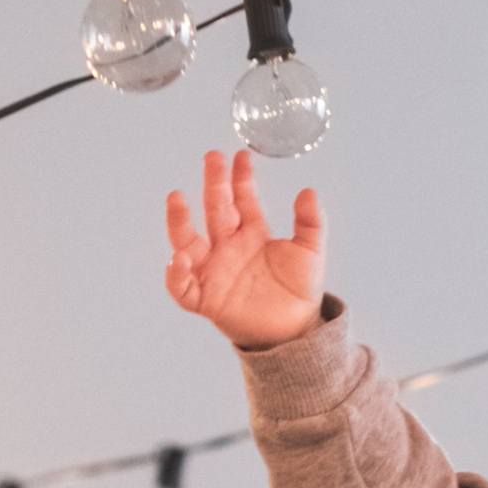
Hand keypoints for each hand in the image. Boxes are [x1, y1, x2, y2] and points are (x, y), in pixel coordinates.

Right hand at [163, 148, 326, 348]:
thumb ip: (311, 222)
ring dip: (179, 221)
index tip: (241, 156)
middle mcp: (228, 247)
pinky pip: (183, 288)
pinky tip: (179, 260)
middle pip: (215, 210)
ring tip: (177, 199)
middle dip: (213, 183)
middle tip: (213, 158)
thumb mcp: (310, 252)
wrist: (296, 332)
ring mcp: (215, 271)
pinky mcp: (207, 299)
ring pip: (188, 242)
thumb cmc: (299, 291)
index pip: (241, 199)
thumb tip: (309, 191)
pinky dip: (176, 276)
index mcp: (251, 232)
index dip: (240, 177)